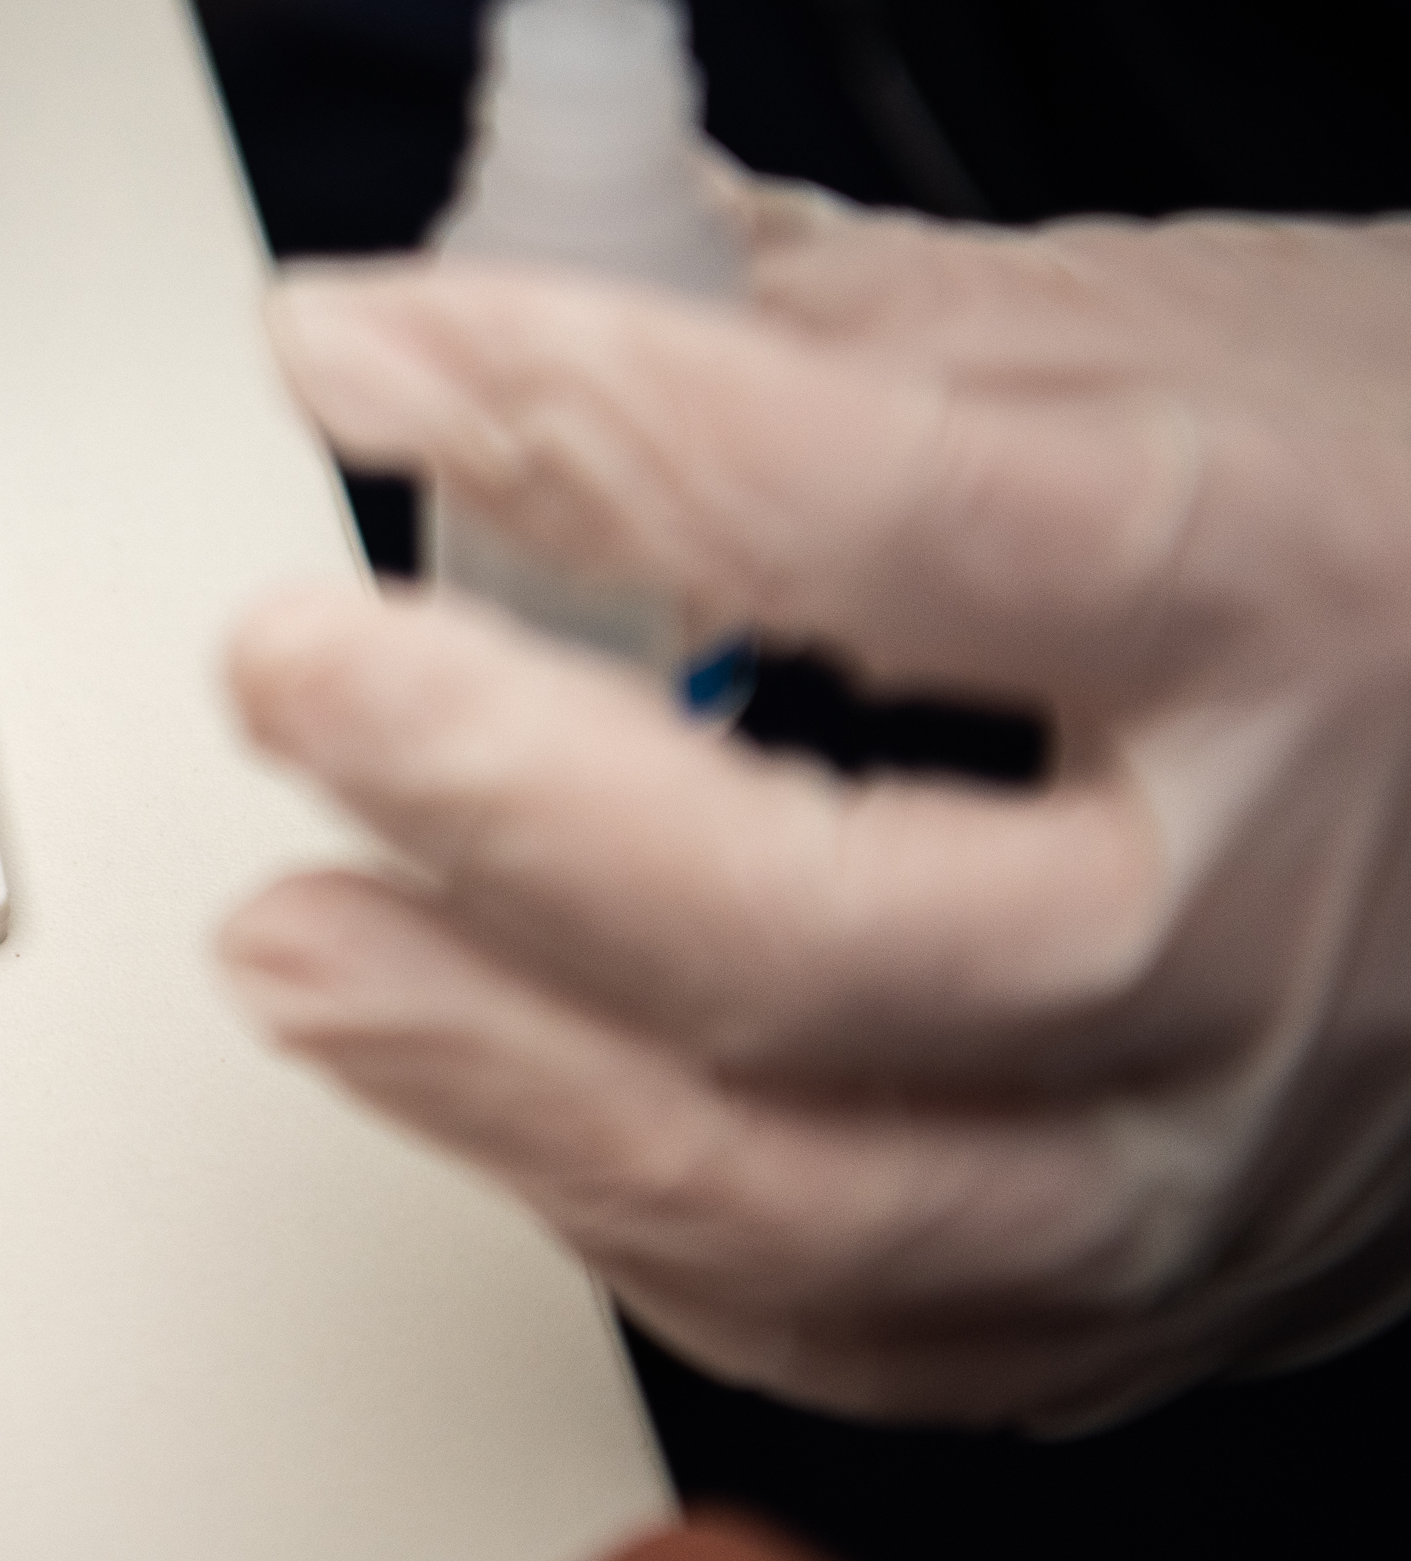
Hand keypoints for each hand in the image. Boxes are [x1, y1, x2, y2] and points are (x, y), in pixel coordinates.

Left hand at [224, 174, 1410, 1426]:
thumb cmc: (1398, 509)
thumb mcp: (1173, 336)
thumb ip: (828, 318)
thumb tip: (507, 266)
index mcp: (1285, 593)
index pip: (893, 519)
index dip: (582, 421)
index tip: (352, 351)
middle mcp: (1265, 911)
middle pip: (834, 929)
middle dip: (502, 801)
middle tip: (287, 671)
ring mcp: (1221, 1142)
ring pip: (821, 1201)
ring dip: (496, 1073)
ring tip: (293, 940)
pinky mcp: (1165, 1285)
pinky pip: (858, 1320)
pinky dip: (627, 1207)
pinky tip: (486, 1079)